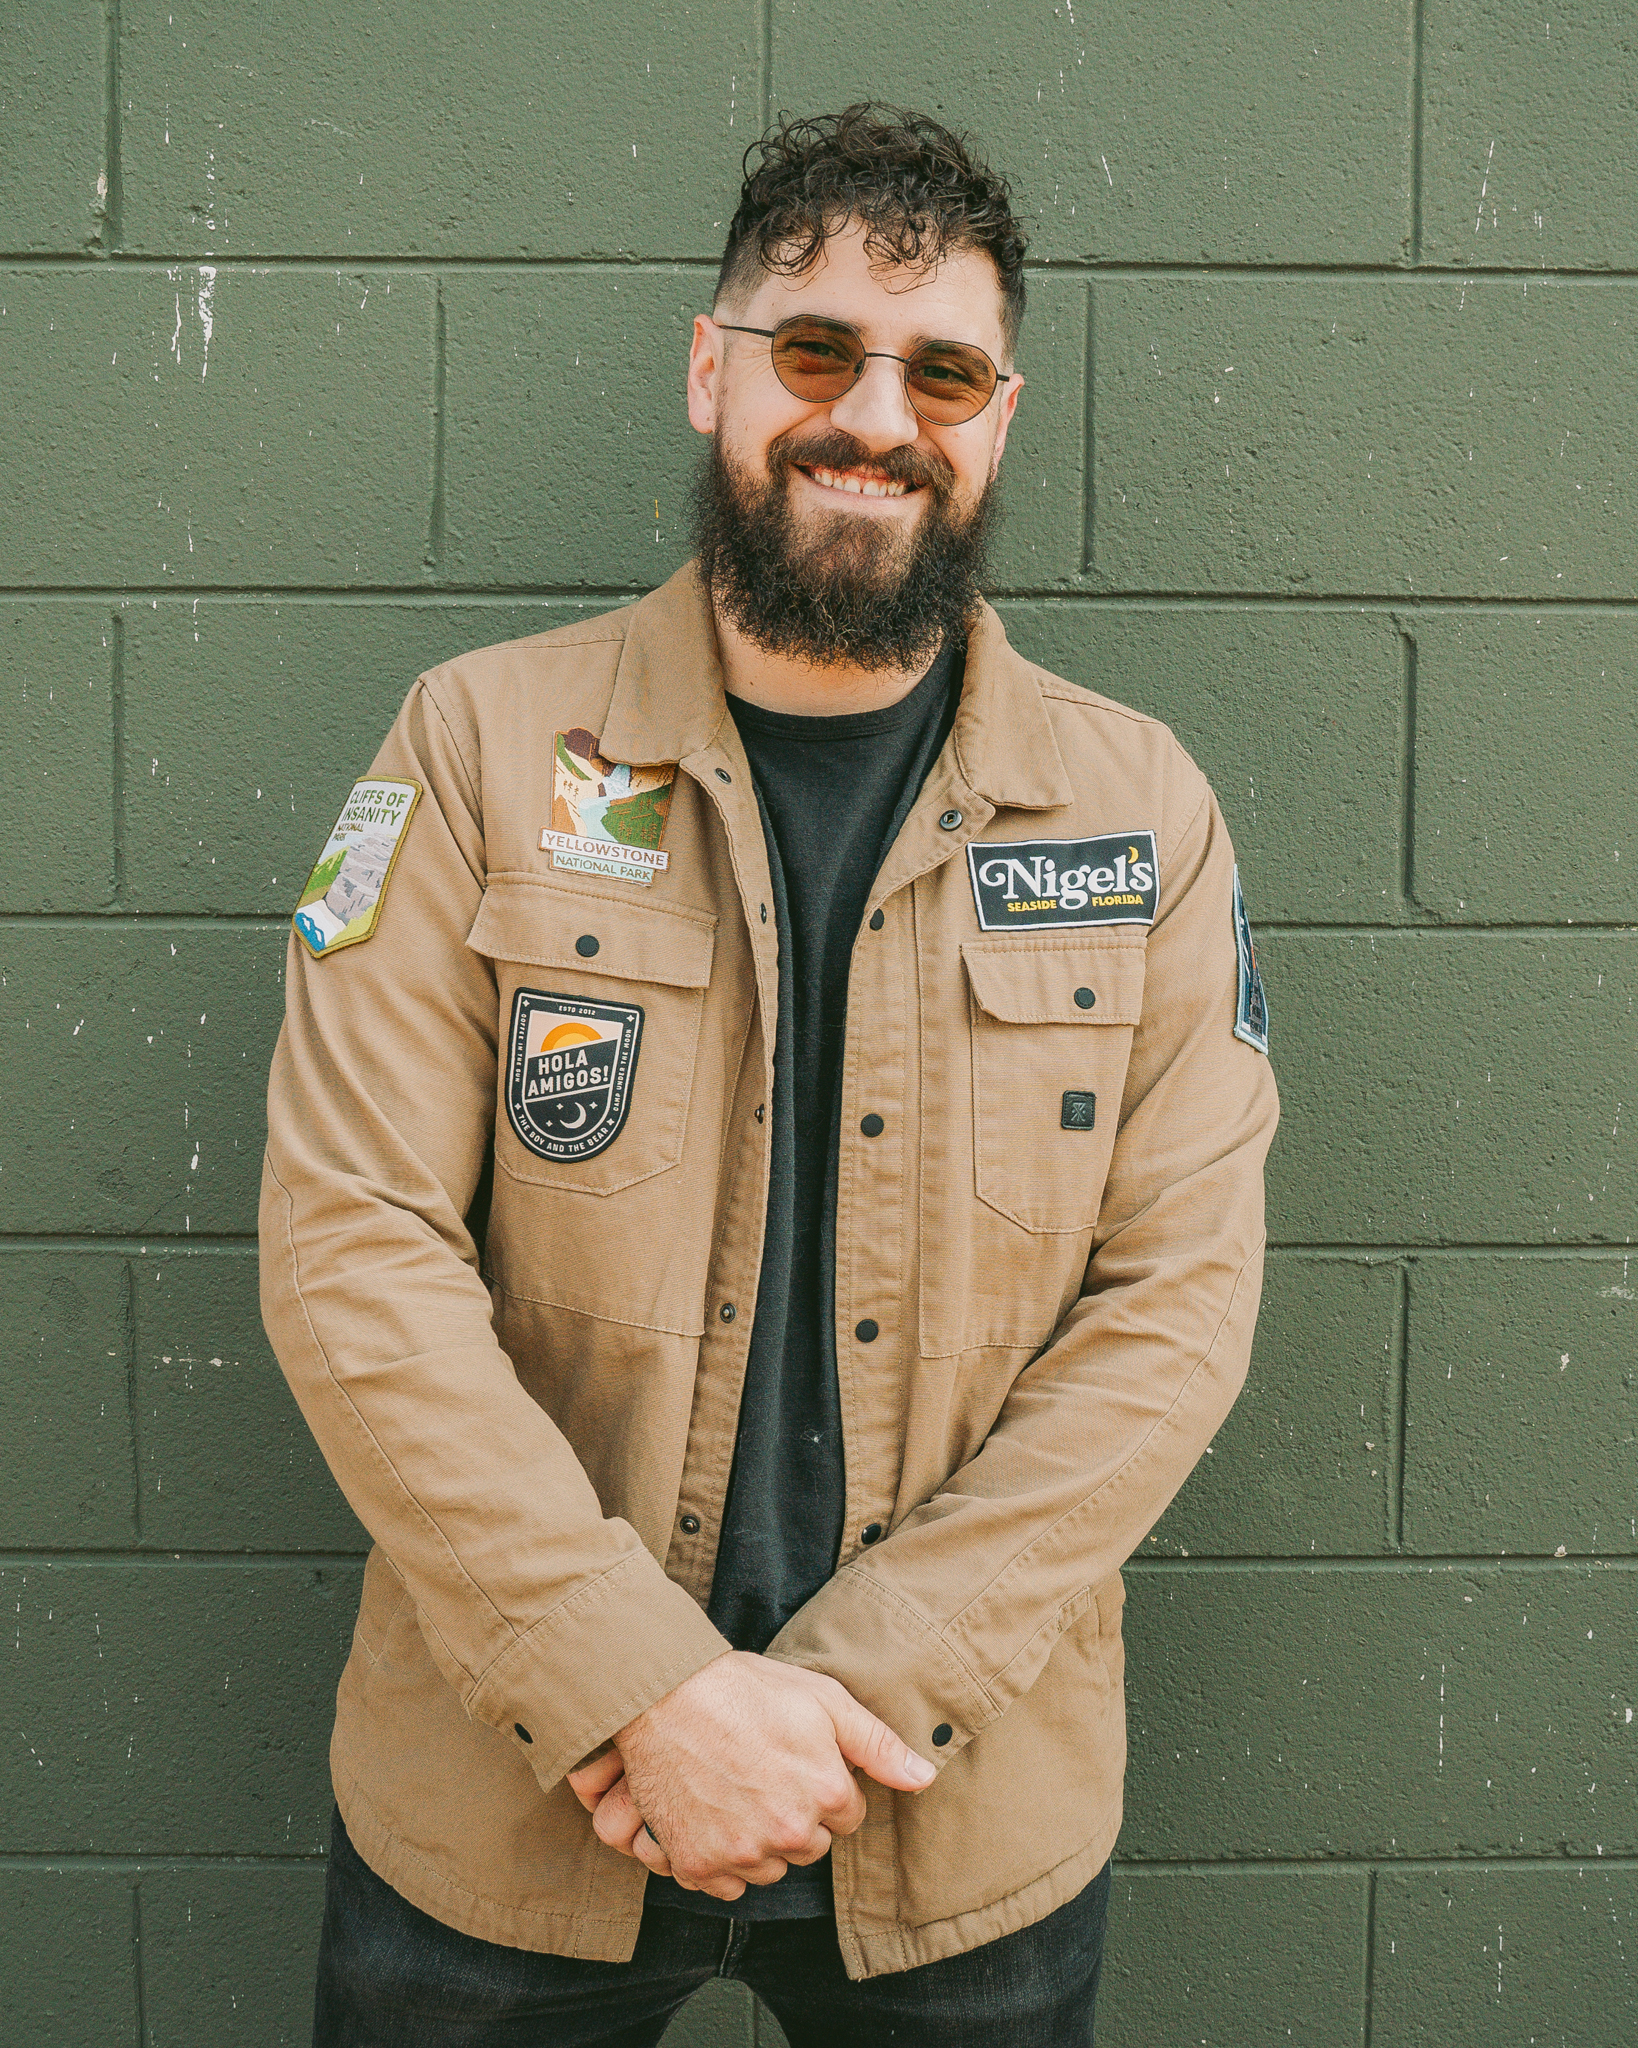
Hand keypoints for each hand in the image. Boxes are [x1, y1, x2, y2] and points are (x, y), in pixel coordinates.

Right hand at [568, 1652, 933, 1900]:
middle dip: (797, 1815)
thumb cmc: (746, 1689)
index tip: (798, 1759)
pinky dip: (723, 1860)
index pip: (848, 1815)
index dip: (825, 1784)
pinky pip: (727, 1886)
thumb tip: (925, 1777)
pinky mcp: (698, 1864)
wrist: (664, 1693)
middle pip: (811, 1846)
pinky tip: (714, 1816)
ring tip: (738, 1790)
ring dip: (762, 1842)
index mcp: (827, 1792)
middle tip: (765, 1771)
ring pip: (771, 1868)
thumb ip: (878, 1744)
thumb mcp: (823, 1699)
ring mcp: (741, 1853)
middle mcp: (789, 1832)